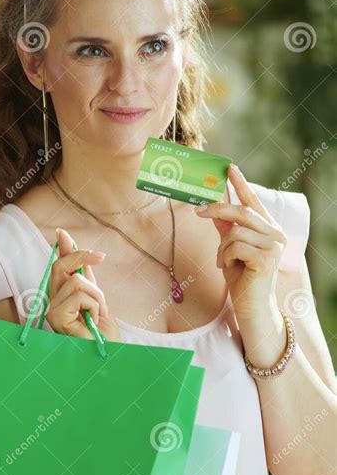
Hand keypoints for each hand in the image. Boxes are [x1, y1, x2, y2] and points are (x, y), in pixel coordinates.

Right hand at [46, 227, 120, 341]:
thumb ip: (87, 277)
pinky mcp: (56, 317)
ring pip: (77, 281)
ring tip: (98, 313)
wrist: (108, 353)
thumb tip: (79, 254)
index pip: (59, 266)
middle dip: (83, 257)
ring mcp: (52, 309)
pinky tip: (93, 320)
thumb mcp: (97, 297)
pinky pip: (80, 295)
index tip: (62, 233)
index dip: (61, 248)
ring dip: (97, 295)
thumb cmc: (103, 332)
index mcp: (62, 296)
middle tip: (101, 257)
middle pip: (61, 266)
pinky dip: (94, 305)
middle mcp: (53, 301)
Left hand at [195, 163, 286, 319]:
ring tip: (224, 262)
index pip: (253, 201)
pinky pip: (235, 247)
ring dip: (222, 248)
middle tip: (198, 210)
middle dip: (218, 209)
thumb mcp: (230, 248)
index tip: (229, 167)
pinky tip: (231, 269)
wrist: (251, 307)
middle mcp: (276, 234)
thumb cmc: (242, 278)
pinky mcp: (267, 258)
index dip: (241, 183)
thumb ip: (226, 228)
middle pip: (242, 211)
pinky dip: (225, 257)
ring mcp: (274, 246)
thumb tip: (212, 206)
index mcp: (269, 228)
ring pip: (235, 232)